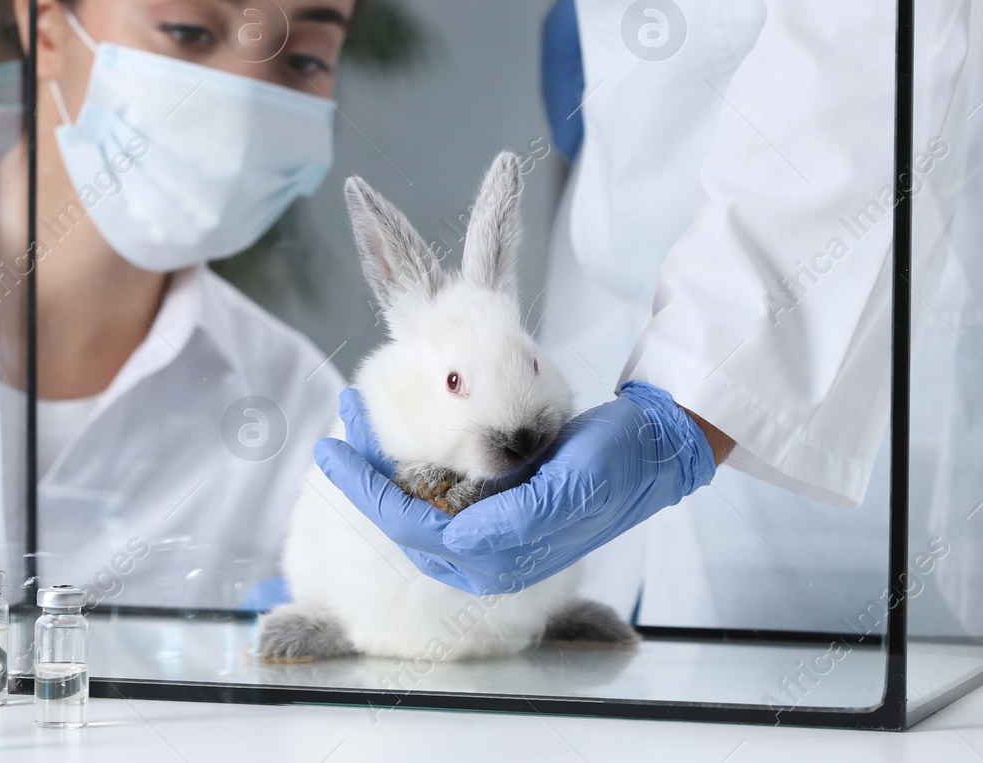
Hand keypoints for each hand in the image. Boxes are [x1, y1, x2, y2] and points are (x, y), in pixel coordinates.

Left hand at [314, 382, 716, 595]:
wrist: (650, 452)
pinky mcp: (496, 513)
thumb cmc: (614, 465)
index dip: (366, 493)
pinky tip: (392, 443)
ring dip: (379, 471)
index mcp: (501, 556)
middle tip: (334, 432)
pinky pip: (435, 498)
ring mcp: (490, 536)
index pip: (410, 529)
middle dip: (362, 479)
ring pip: (413, 511)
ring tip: (355, 426)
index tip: (332, 452)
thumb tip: (460, 537)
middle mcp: (488, 555)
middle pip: (402, 522)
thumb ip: (519, 519)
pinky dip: (407, 470)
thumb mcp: (572, 486)